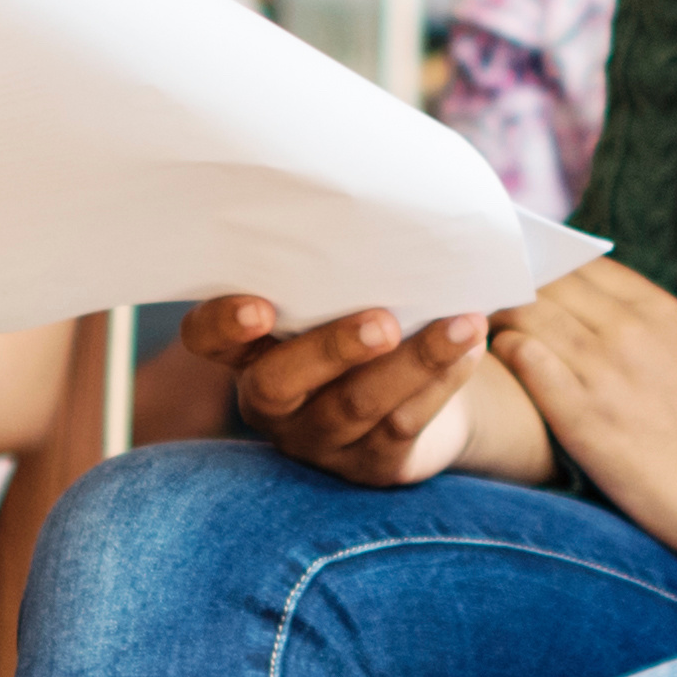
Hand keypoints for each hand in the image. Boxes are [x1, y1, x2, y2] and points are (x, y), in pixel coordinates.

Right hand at [188, 295, 489, 489]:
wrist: (417, 395)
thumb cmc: (363, 321)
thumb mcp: (338, 301)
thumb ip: (335, 276)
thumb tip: (384, 212)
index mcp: (248, 352)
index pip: (205, 339)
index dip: (221, 325)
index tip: (258, 307)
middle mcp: (272, 402)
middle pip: (279, 383)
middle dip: (332, 349)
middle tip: (382, 321)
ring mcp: (319, 440)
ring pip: (357, 405)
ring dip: (414, 361)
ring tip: (464, 324)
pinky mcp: (372, 465)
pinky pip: (404, 424)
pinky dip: (441, 381)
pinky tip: (470, 348)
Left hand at [494, 263, 676, 573]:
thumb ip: (641, 327)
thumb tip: (589, 311)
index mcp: (660, 309)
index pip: (580, 263)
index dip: (541, 266)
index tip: (515, 277)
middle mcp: (632, 328)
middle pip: (547, 280)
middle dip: (510, 283)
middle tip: (479, 297)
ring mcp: (606, 369)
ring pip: (528, 312)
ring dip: (497, 315)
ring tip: (475, 327)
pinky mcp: (584, 415)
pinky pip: (525, 358)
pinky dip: (504, 352)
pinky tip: (496, 362)